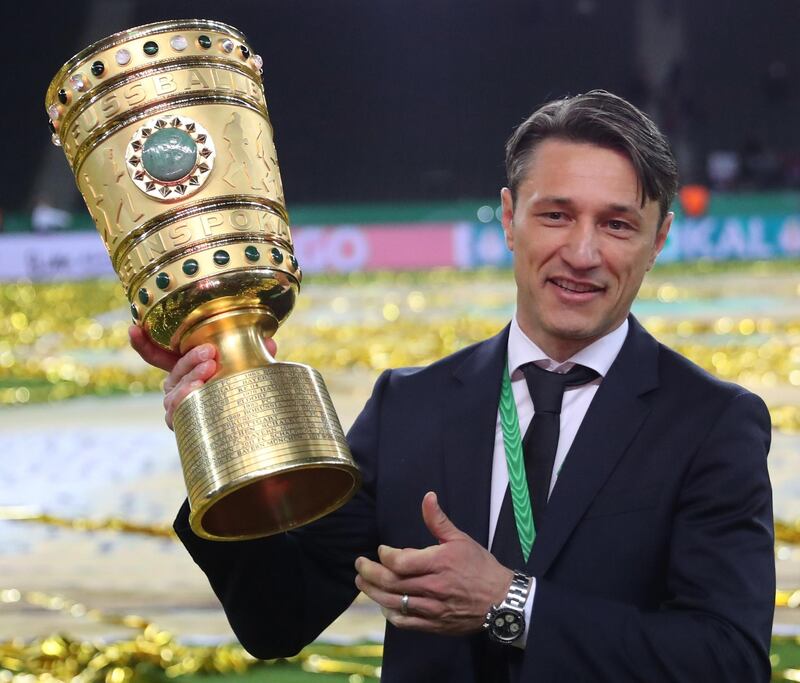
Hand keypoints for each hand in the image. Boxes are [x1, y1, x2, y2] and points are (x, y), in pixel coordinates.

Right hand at [128, 325, 276, 429]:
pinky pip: (176, 412)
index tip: (133, 329)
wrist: (245, 432)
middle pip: (175, 369)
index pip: (158, 354)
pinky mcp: (181, 423)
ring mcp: (177, 404)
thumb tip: (269, 344)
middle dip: (190, 359)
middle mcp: (177, 384)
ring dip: (191, 377)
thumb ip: (254, 356)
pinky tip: (197, 392)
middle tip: (209, 352)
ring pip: (176, 389)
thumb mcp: (247, 369)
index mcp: (187, 367)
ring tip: (208, 371)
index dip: (143, 343)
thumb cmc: (241, 391)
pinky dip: (186, 400)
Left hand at [354, 491, 513, 634]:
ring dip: (373, 593)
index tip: (382, 550)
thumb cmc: (480, 567)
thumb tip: (427, 496)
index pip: (400, 563)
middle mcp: (432, 587)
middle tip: (358, 565)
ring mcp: (432, 609)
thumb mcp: (460, 539)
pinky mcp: (434, 624)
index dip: (385, 556)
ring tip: (362, 583)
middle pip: (391, 583)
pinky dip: (391, 614)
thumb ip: (438, 520)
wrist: (501, 600)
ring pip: (394, 603)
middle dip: (369, 574)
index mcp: (438, 563)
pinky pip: (406, 622)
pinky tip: (384, 605)